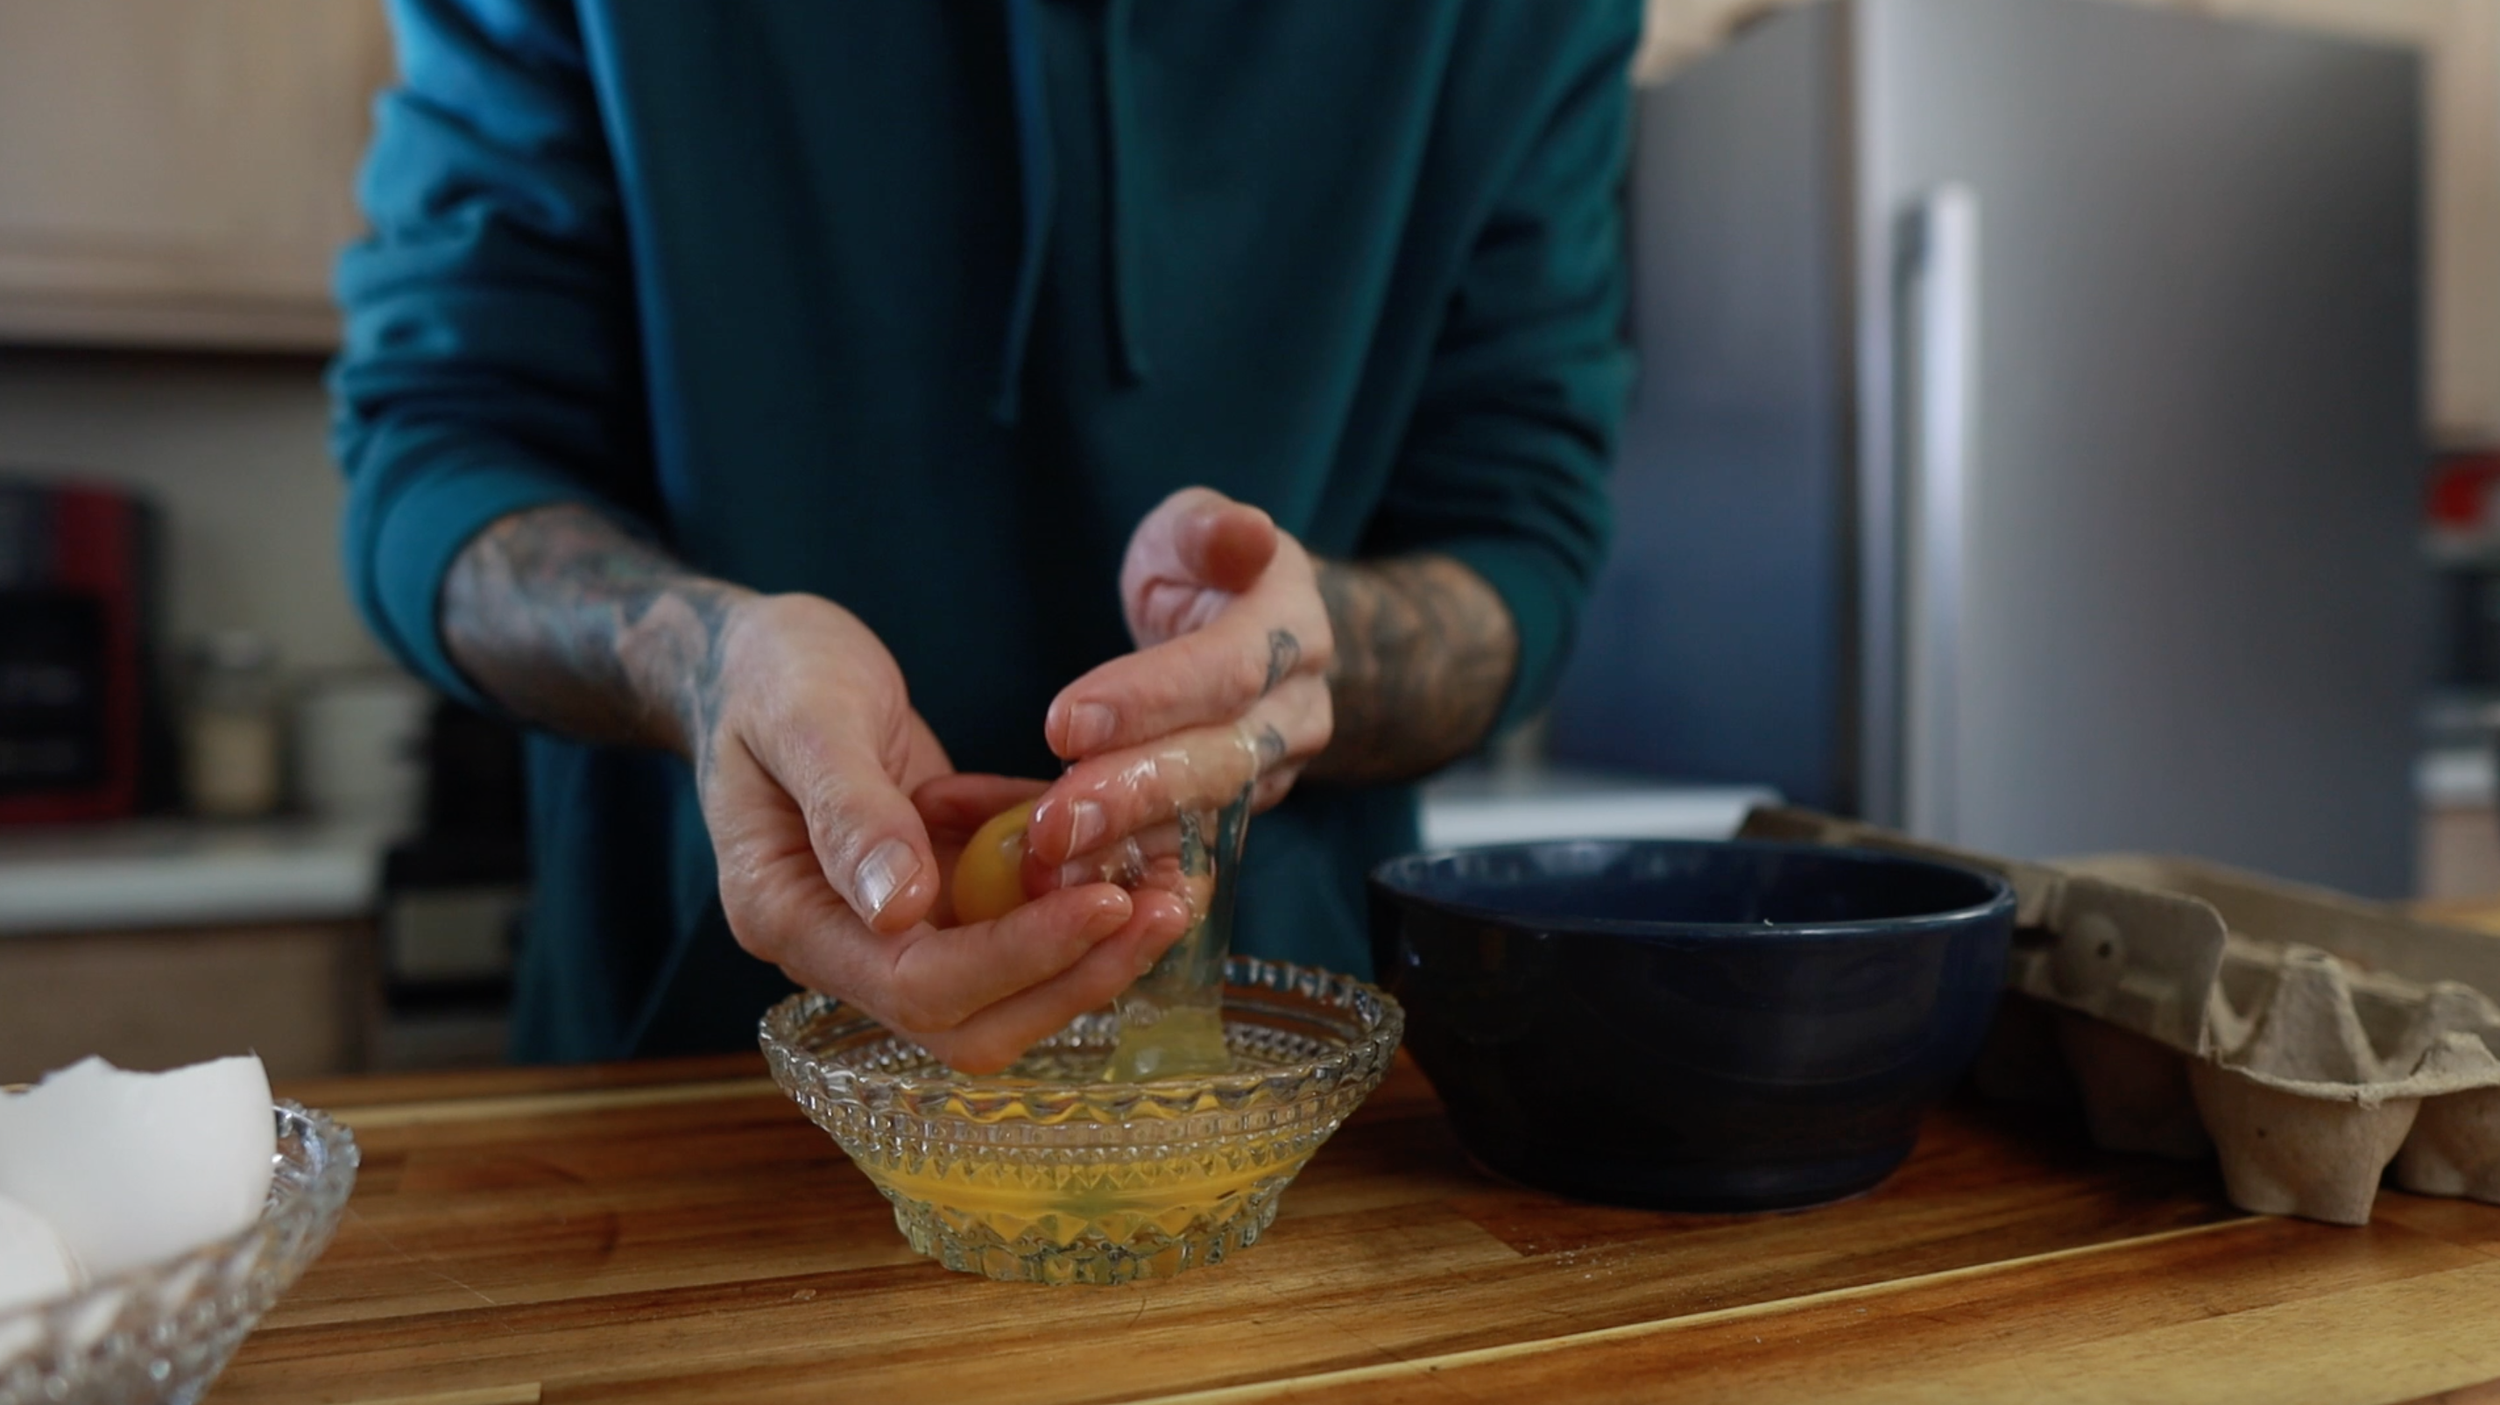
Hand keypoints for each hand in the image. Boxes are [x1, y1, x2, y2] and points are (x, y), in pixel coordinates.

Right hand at [680, 593, 1192, 1071]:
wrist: (754, 658)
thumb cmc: (767, 674)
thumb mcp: (804, 717)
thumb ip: (848, 809)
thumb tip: (898, 906)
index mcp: (789, 917)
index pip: (917, 984)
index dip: (1017, 957)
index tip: (1105, 903)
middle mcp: (843, 946)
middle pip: (972, 1019)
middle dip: (1074, 975)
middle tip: (1164, 908)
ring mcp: (894, 926)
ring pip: (1008, 986)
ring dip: (1091, 946)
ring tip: (1170, 882)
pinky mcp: (938, 894)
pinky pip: (1018, 920)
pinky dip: (1072, 889)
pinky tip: (1123, 839)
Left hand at [1020, 488, 1334, 879]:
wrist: (1256, 632)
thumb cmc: (1208, 572)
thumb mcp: (1198, 529)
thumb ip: (1210, 530)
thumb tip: (1244, 533)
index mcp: (1292, 627)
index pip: (1227, 670)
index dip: (1150, 699)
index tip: (1064, 723)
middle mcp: (1298, 710)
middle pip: (1222, 759)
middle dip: (1134, 794)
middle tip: (1054, 825)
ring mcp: (1276, 772)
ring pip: (1207, 819)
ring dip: (1128, 848)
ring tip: (1051, 869)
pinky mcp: (1241, 815)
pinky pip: (1190, 851)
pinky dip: (1129, 874)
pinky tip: (1064, 893)